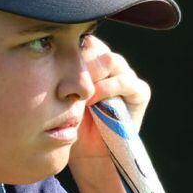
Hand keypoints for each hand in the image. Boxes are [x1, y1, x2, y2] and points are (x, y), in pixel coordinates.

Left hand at [70, 36, 150, 161]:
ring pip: (110, 60)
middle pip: (97, 47)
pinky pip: (126, 81)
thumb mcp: (64, 93)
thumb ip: (65, 71)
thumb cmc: (73, 121)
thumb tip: (52, 49)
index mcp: (93, 60)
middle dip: (81, 61)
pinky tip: (93, 100)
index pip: (85, 41)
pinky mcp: (140, 92)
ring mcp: (127, 76)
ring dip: (93, 75)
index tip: (58, 65)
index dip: (72, 50)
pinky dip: (108, 88)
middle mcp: (111, 65)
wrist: (89, 152)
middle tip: (69, 79)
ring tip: (81, 92)